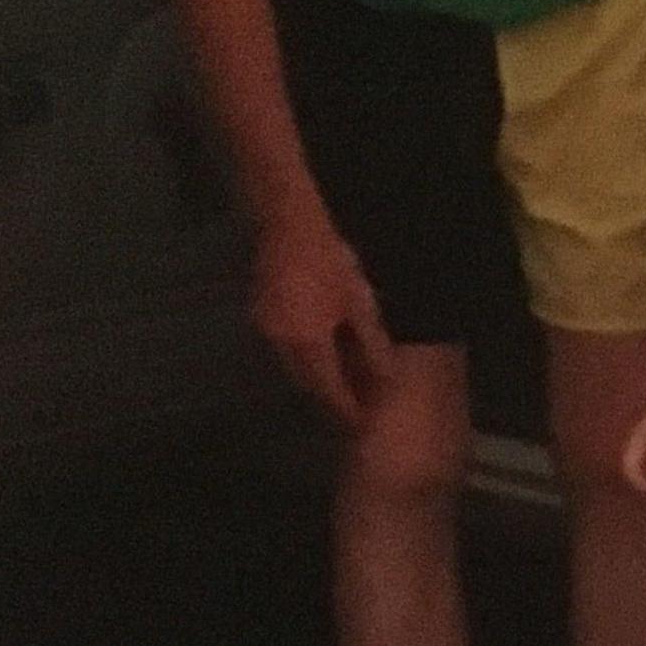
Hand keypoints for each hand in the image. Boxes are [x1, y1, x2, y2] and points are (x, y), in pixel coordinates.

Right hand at [252, 216, 390, 425]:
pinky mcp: (260, 311)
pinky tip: (317, 347)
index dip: (344, 408)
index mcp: (307, 344)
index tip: (359, 424)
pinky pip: (282, 345)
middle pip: (306, 382)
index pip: (327, 389)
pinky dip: (301, 354)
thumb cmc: (332, 259)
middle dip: (328, 396)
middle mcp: (280, 343)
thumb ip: (370, 343)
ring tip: (338, 380)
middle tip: (351, 405)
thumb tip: (385, 377)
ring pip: (291, 365)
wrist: (291, 221)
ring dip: (312, 375)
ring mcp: (265, 327)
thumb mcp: (359, 302)